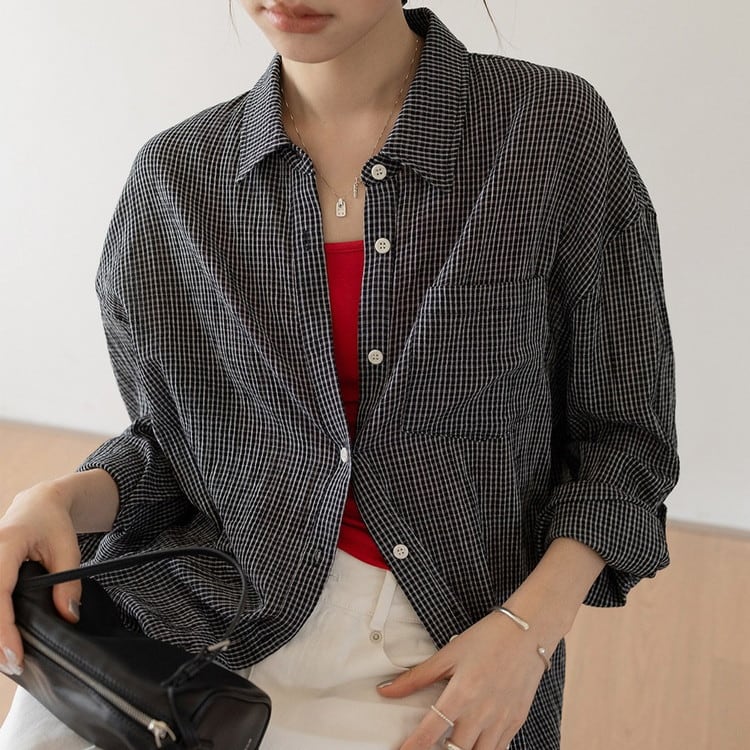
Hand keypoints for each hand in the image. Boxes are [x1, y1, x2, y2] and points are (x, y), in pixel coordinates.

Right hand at [0, 479, 82, 674]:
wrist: (37, 504)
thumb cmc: (53, 524)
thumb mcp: (69, 550)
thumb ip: (69, 583)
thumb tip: (69, 616)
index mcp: (5, 545)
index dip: (3, 629)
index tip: (15, 655)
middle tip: (13, 665)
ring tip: (8, 658)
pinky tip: (3, 639)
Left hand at [377, 610, 549, 749]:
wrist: (527, 633)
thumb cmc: (486, 639)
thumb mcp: (448, 654)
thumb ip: (416, 677)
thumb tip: (385, 690)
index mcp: (460, 693)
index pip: (430, 732)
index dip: (413, 748)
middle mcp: (481, 713)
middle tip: (429, 746)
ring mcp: (501, 721)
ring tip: (450, 745)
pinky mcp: (516, 722)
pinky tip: (474, 743)